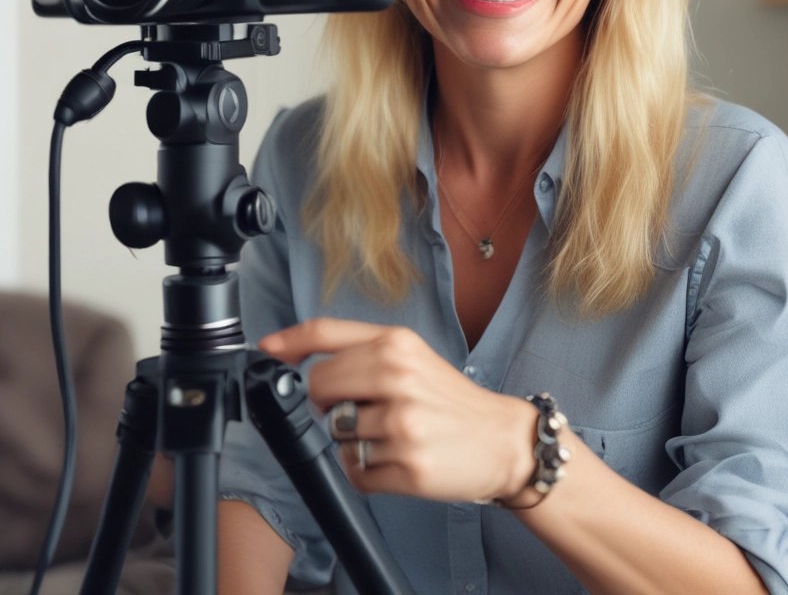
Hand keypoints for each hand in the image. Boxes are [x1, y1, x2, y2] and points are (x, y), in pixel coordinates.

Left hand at [260, 319, 535, 503]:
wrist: (502, 439)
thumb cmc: (450, 400)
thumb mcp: (413, 357)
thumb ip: (360, 353)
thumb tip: (296, 359)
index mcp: (398, 344)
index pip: (326, 333)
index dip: (289, 341)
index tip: (267, 351)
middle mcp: (399, 378)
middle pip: (318, 387)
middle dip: (329, 403)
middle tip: (361, 408)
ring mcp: (403, 423)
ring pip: (336, 435)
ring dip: (354, 441)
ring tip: (391, 436)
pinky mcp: (408, 466)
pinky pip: (356, 472)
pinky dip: (368, 471)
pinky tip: (397, 459)